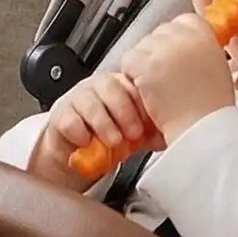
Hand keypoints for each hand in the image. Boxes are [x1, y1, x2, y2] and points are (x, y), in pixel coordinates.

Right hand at [31, 72, 153, 188]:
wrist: (81, 154)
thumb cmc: (112, 138)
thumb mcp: (137, 134)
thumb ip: (153, 128)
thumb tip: (178, 131)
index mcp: (120, 86)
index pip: (131, 82)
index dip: (141, 103)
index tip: (149, 124)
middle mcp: (97, 87)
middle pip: (109, 85)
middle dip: (123, 111)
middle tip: (133, 134)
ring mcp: (77, 98)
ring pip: (88, 100)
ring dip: (103, 124)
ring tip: (113, 142)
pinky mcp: (60, 115)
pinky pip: (69, 120)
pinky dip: (81, 134)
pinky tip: (88, 143)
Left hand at [121, 14, 237, 145]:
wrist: (202, 128)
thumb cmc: (211, 105)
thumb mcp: (217, 65)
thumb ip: (200, 47)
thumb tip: (184, 39)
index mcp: (204, 32)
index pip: (181, 21)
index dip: (176, 41)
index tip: (178, 59)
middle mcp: (182, 34)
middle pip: (158, 34)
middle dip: (158, 53)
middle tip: (168, 78)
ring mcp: (162, 48)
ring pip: (142, 47)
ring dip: (145, 65)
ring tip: (162, 88)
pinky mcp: (144, 62)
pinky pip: (129, 62)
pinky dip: (134, 76)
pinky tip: (151, 91)